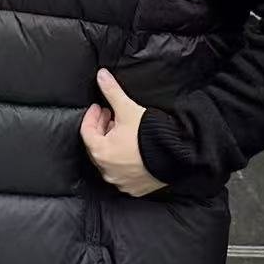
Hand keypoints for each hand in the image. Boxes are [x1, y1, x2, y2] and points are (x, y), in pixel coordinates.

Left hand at [79, 68, 168, 197]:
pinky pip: (123, 172)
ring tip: (120, 129)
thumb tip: (101, 75)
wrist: (176, 156)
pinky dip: (123, 159)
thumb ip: (111, 91)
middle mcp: (107, 171)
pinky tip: (131, 148)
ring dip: (111, 144)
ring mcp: (121, 181)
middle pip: (97, 146)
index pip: (86, 132)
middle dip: (101, 128)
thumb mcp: (127, 109)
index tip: (98, 107)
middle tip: (108, 115)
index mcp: (101, 152)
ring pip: (109, 160)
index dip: (91, 116)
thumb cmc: (149, 134)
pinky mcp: (135, 188)